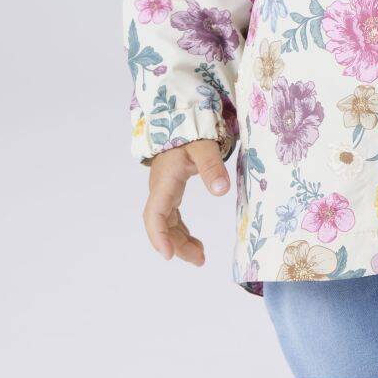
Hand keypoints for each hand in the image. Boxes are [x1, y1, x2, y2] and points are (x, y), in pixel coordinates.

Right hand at [142, 139, 230, 265]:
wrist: (181, 117)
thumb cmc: (190, 131)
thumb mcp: (203, 146)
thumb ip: (212, 166)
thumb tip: (221, 191)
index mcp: (164, 181)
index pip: (155, 214)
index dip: (159, 236)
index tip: (167, 255)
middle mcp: (161, 189)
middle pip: (162, 224)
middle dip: (177, 244)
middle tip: (199, 260)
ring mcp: (165, 191)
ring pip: (167, 223)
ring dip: (180, 241)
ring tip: (201, 257)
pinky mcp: (172, 191)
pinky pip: (173, 217)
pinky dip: (182, 231)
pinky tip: (195, 242)